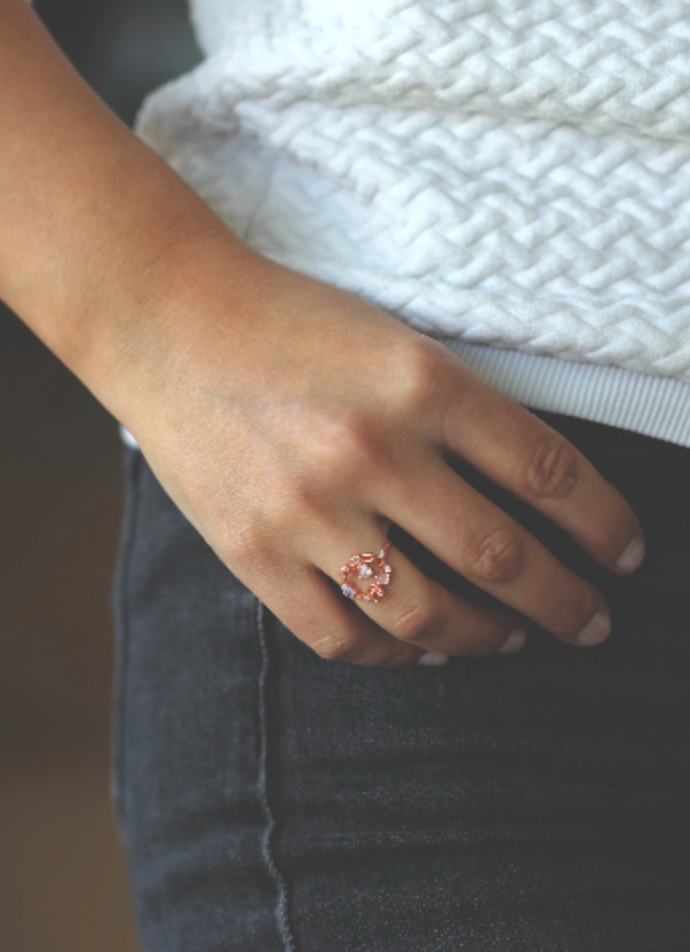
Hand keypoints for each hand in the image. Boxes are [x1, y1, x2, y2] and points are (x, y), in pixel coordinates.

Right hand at [115, 247, 644, 667]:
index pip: (547, 471)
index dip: (604, 523)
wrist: (168, 322)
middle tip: (592, 621)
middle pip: (501, 556)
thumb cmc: (288, 322)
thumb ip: (459, 412)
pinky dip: (394, 654)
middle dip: (566, 602)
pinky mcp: (254, 553)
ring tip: (510, 639)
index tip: (625, 553)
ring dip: (487, 638)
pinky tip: (418, 649)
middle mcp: (370, 451)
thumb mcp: (394, 340)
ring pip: (427, 615)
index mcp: (419, 383)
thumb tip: (527, 496)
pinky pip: (341, 636)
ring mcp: (308, 512)